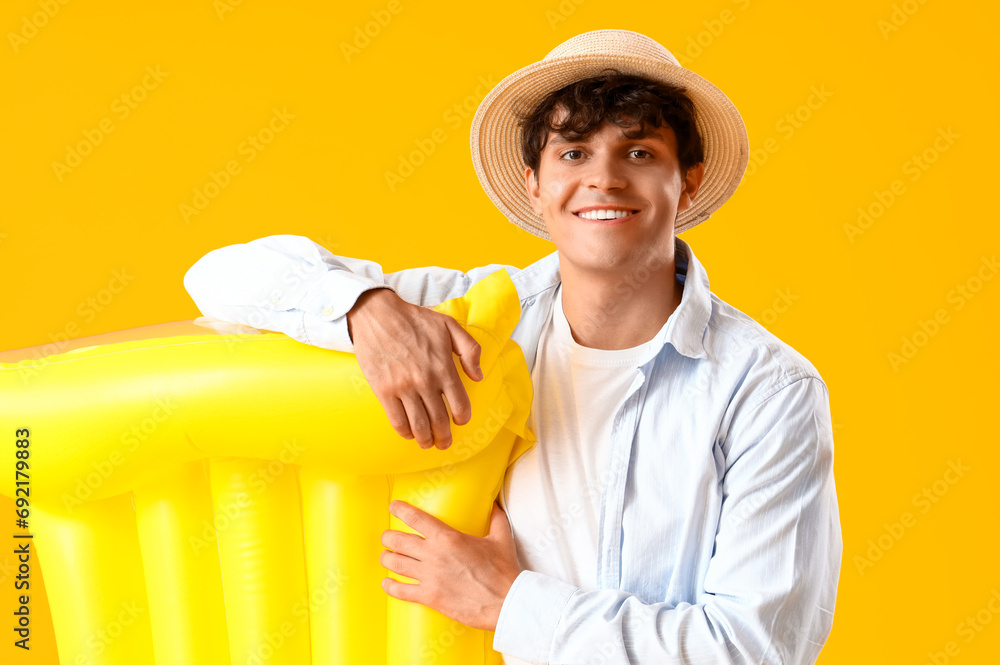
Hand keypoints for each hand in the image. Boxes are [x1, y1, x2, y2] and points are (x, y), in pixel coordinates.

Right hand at [346, 288, 482, 449]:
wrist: (377, 315)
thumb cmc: (414, 319)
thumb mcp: (449, 326)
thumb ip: (470, 350)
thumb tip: (478, 376)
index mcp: (443, 367)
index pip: (460, 404)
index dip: (462, 418)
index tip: (460, 421)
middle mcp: (425, 381)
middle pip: (439, 420)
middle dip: (444, 437)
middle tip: (445, 442)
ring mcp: (403, 387)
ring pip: (419, 425)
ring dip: (425, 439)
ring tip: (428, 443)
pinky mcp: (383, 390)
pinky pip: (397, 420)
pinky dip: (405, 432)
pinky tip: (409, 433)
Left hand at [379, 500, 520, 631]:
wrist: (506, 601)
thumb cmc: (503, 570)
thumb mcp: (501, 538)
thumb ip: (495, 519)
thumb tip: (495, 505)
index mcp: (448, 538)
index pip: (416, 519)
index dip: (400, 510)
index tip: (393, 506)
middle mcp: (434, 555)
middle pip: (399, 541)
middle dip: (388, 537)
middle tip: (387, 537)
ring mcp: (430, 577)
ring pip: (395, 564)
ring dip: (387, 559)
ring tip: (386, 556)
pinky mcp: (430, 597)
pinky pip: (401, 591)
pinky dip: (390, 586)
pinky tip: (387, 583)